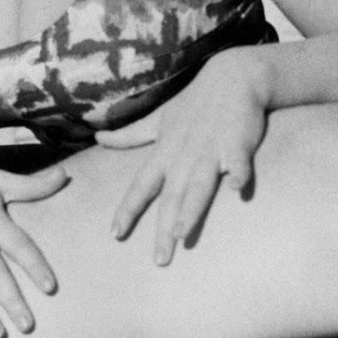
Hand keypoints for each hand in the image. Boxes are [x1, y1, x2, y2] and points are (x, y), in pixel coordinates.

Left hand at [97, 50, 267, 264]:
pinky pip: (238, 160)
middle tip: (160, 260)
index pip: (141, 186)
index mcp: (165, 153)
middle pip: (171, 197)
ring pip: (199, 183)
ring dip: (191, 207)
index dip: (128, 209)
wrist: (233, 77)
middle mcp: (184, 155)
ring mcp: (211, 149)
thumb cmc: (195, 103)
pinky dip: (238, 173)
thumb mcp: (158, 120)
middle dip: (164, 229)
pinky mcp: (238, 142)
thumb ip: (130, 135)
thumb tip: (99, 139)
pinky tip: (237, 189)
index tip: (115, 234)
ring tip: (182, 232)